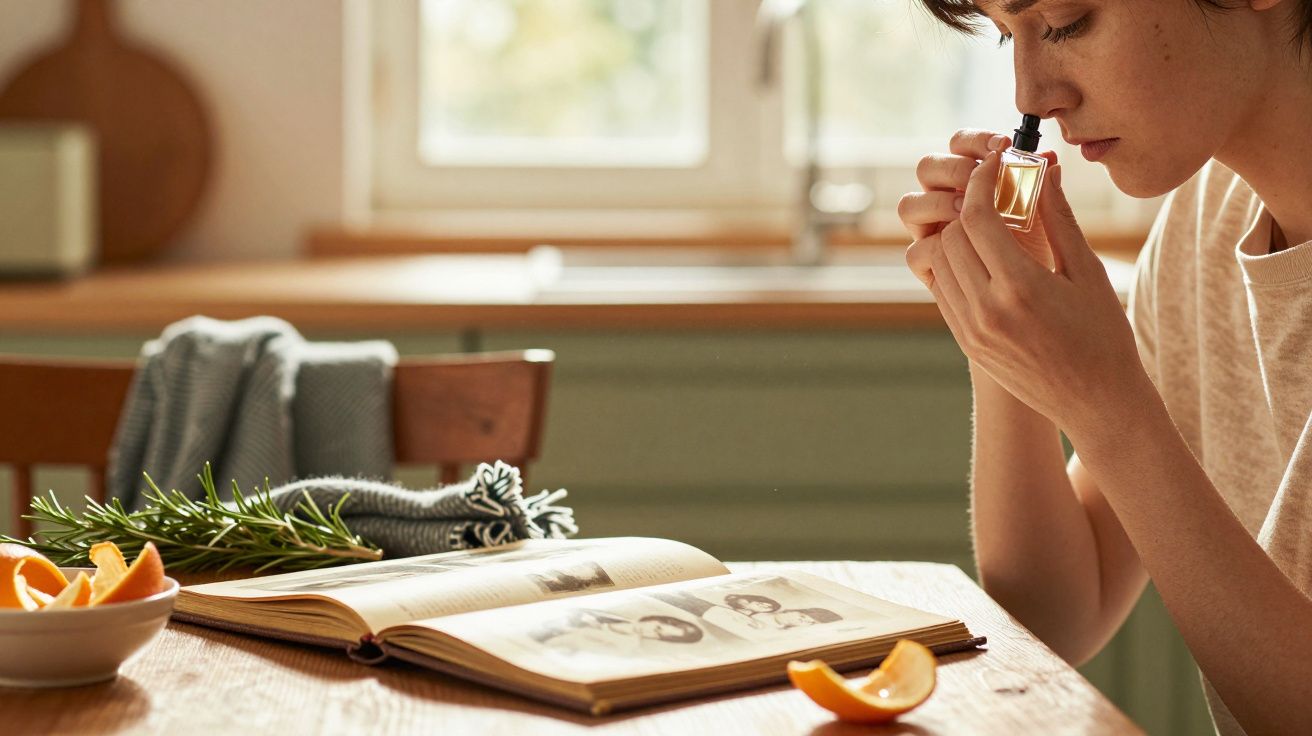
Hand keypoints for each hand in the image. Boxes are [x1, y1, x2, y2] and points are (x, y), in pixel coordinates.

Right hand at [899, 129, 1058, 277]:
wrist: (1054, 320)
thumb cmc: (1064, 272)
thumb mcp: (1063, 235)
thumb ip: (1053, 201)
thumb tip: (1050, 160)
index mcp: (982, 181)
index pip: (961, 143)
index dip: (976, 140)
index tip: (1003, 146)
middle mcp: (952, 203)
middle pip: (928, 168)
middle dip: (955, 168)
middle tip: (981, 178)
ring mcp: (936, 236)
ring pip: (910, 206)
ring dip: (937, 204)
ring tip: (968, 213)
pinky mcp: (930, 271)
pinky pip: (917, 253)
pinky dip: (932, 248)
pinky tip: (964, 251)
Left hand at [905, 144, 1150, 436]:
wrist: (1096, 402)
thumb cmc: (1104, 334)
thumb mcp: (1088, 272)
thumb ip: (1058, 218)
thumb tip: (1044, 169)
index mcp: (1020, 288)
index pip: (978, 217)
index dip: (981, 181)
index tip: (993, 163)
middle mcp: (987, 310)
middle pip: (951, 235)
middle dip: (970, 206)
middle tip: (995, 191)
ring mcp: (971, 330)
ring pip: (939, 260)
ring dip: (958, 235)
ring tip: (990, 224)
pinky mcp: (965, 343)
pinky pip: (943, 289)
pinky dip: (955, 265)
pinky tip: (984, 257)